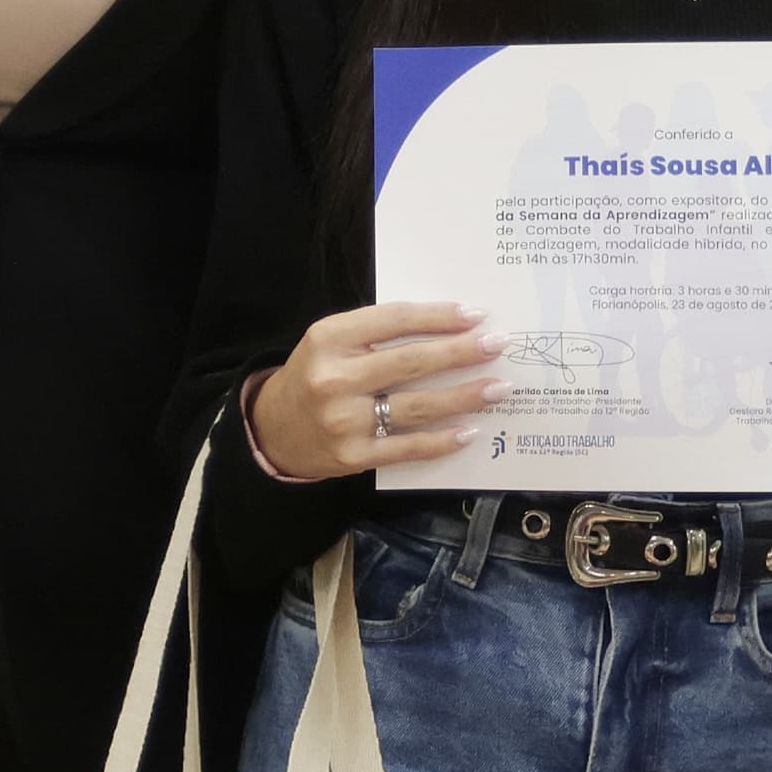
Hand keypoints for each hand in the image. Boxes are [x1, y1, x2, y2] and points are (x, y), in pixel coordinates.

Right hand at [248, 302, 505, 482]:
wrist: (273, 429)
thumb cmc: (315, 376)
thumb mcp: (332, 342)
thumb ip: (377, 333)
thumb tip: (448, 328)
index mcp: (329, 338)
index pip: (395, 320)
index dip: (439, 317)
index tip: (476, 315)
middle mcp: (335, 378)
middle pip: (411, 362)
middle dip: (462, 353)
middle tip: (499, 345)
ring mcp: (344, 421)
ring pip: (417, 406)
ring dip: (464, 396)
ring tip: (499, 388)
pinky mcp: (353, 456)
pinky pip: (408, 447)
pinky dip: (442, 440)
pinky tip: (470, 430)